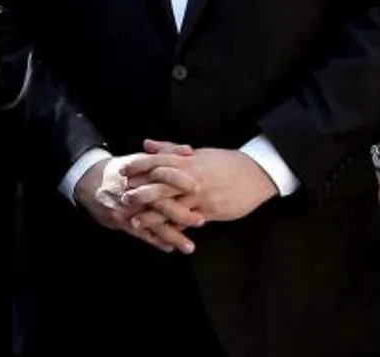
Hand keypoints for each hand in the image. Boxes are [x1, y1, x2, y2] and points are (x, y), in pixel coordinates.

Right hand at [73, 148, 200, 253]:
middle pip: (159, 201)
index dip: (179, 180)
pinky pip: (140, 233)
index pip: (161, 173)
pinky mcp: (120, 221)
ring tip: (189, 246)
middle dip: (180, 213)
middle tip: (201, 221)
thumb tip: (189, 151)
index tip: (198, 187)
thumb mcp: (141, 158)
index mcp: (140, 171)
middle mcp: (134, 189)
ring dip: (172, 235)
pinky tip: (169, 248)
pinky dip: (155, 241)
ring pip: (152, 222)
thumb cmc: (122, 170)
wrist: (90, 181)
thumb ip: (166, 154)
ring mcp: (127, 207)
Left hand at [131, 141, 278, 223]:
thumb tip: (146, 144)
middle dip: (141, 193)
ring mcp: (200, 197)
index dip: (139, 166)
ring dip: (153, 216)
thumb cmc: (227, 161)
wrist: (257, 174)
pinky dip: (175, 229)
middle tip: (123, 198)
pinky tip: (164, 235)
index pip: (158, 161)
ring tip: (136, 222)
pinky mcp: (210, 212)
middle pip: (161, 186)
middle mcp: (192, 179)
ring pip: (172, 207)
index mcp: (188, 161)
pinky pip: (188, 222)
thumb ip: (170, 149)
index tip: (122, 170)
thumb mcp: (199, 153)